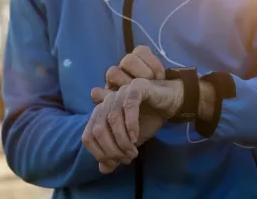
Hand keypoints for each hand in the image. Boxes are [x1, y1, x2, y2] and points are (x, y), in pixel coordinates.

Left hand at [87, 46, 165, 172]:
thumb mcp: (129, 141)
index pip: (87, 136)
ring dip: (122, 140)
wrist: (169, 102)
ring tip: (133, 151)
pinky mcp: (136, 87)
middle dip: (111, 149)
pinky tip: (135, 137)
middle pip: (97, 129)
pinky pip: (128, 105)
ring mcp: (120, 92)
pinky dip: (130, 124)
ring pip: (112, 118)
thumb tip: (103, 169)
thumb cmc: (147, 120)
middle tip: (126, 158)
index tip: (114, 162)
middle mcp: (106, 101)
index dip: (99, 153)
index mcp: (100, 112)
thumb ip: (116, 154)